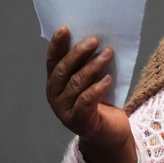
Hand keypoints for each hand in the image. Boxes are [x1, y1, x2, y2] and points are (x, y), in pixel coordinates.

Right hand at [45, 26, 135, 162]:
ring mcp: (65, 111)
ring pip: (76, 84)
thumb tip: (98, 37)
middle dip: (78, 53)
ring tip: (108, 53)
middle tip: (94, 39)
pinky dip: (97, 88)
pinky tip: (108, 78)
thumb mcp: (93, 79)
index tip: (65, 28)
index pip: (52, 61)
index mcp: (55, 83)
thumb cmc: (103, 101)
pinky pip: (86, 101)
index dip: (57, 45)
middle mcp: (55, 97)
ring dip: (93, 66)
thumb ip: (89, 62)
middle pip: (63, 71)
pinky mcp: (79, 122)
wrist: (110, 134)